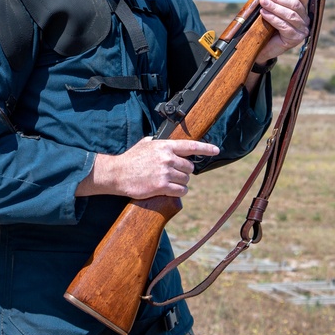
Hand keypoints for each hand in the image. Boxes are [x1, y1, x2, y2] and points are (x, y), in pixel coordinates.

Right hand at [76, 137, 218, 199]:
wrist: (118, 173)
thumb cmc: (130, 159)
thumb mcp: (144, 144)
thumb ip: (158, 142)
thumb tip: (168, 142)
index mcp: (164, 146)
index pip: (190, 146)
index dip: (205, 148)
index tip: (216, 150)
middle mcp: (167, 158)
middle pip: (189, 168)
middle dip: (184, 172)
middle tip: (173, 173)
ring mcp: (165, 172)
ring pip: (185, 180)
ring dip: (180, 182)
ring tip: (168, 182)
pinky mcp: (161, 186)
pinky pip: (180, 191)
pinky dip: (178, 192)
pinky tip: (169, 190)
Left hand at [255, 0, 309, 64]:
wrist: (262, 48)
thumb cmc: (267, 27)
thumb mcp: (272, 11)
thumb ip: (274, 0)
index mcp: (302, 9)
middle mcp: (305, 19)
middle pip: (295, 4)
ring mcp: (302, 29)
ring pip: (290, 14)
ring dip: (275, 7)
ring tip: (263, 2)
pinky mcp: (295, 39)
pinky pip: (284, 26)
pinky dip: (273, 18)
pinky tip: (264, 14)